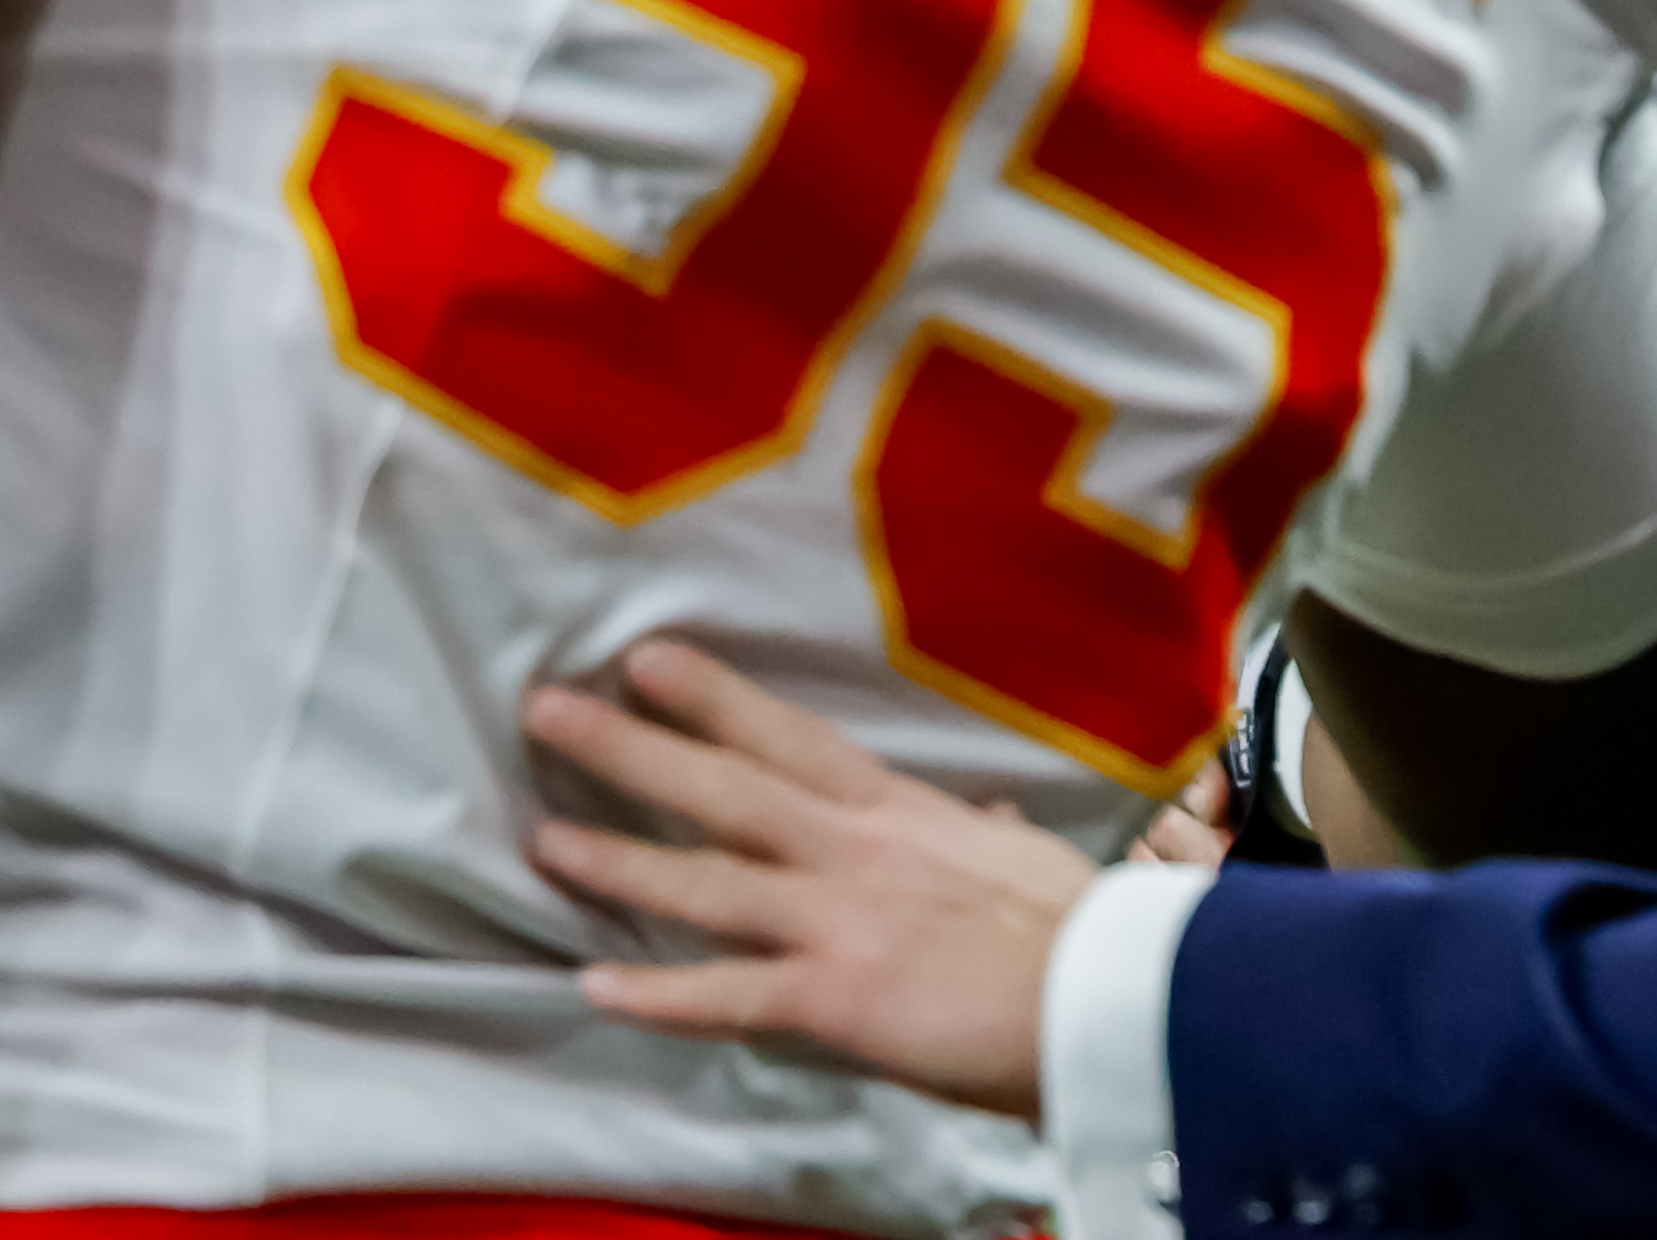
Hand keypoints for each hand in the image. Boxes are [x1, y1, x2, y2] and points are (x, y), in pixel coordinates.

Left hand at [522, 641, 1098, 1116]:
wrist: (1112, 993)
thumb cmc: (1081, 927)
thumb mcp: (1025, 858)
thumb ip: (984, 834)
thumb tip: (983, 814)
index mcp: (901, 812)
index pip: (789, 740)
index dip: (713, 699)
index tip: (647, 660)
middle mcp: (854, 851)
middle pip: (726, 789)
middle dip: (633, 749)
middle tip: (550, 711)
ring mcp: (838, 920)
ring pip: (708, 883)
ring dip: (620, 861)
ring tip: (544, 841)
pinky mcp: (836, 996)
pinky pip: (729, 996)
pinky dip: (660, 994)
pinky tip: (596, 985)